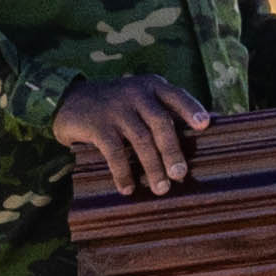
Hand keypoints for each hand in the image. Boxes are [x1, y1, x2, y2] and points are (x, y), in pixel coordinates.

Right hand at [51, 74, 213, 198]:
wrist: (69, 100)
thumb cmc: (116, 105)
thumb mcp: (139, 98)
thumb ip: (163, 110)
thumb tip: (206, 130)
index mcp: (151, 86)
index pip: (176, 96)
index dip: (191, 109)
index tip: (205, 125)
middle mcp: (136, 93)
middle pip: (160, 122)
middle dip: (172, 150)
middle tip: (180, 174)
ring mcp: (116, 108)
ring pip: (141, 139)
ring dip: (152, 166)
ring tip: (161, 188)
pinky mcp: (97, 125)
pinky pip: (114, 152)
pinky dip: (123, 172)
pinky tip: (127, 189)